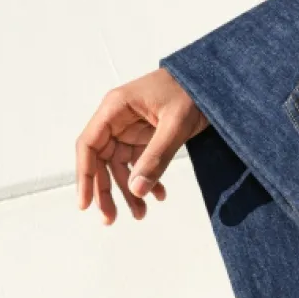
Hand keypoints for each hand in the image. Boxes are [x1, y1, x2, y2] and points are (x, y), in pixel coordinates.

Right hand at [75, 67, 208, 223]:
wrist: (214, 78)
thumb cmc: (192, 89)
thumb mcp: (175, 124)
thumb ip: (156, 157)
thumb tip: (136, 190)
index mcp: (115, 108)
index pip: (89, 146)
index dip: (84, 176)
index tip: (85, 204)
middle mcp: (118, 119)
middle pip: (101, 161)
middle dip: (106, 191)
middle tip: (111, 218)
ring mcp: (131, 129)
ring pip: (120, 167)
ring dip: (129, 191)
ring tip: (142, 214)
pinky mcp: (146, 137)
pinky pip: (139, 164)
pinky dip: (147, 181)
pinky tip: (159, 195)